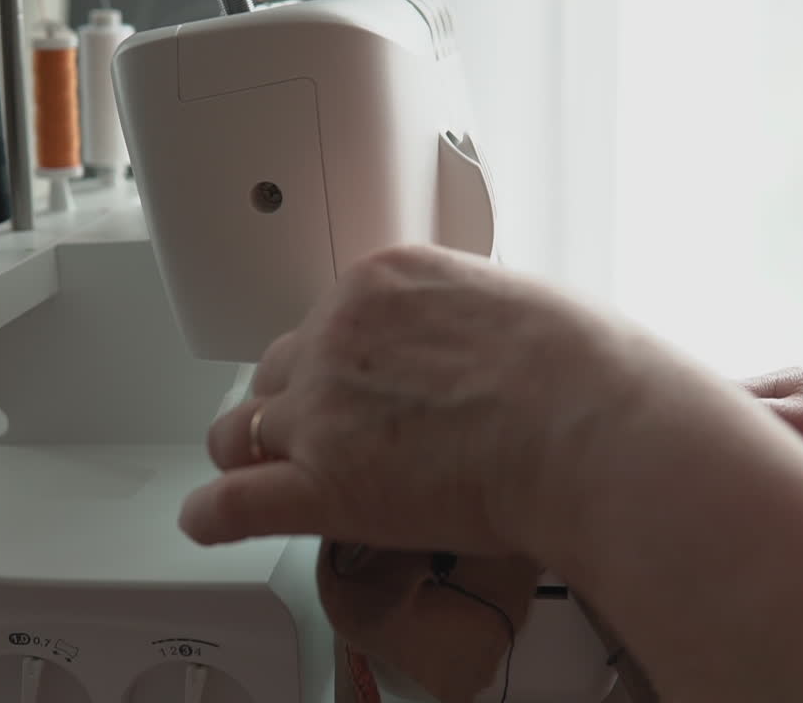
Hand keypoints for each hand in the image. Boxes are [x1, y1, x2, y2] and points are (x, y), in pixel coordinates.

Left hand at [179, 244, 645, 560]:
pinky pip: (232, 502)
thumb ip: (460, 323)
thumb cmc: (584, 371)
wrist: (591, 427)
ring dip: (257, 454)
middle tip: (328, 437)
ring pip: (246, 430)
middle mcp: (339, 334)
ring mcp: (322, 408)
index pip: (326, 322)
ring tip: (272, 479)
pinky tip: (210, 521)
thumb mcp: (515, 303)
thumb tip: (463, 354)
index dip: (339, 364)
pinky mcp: (321, 482)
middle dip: (296, 404)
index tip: (357, 389)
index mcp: (382, 282)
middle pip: (280, 372)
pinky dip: (214, 515)